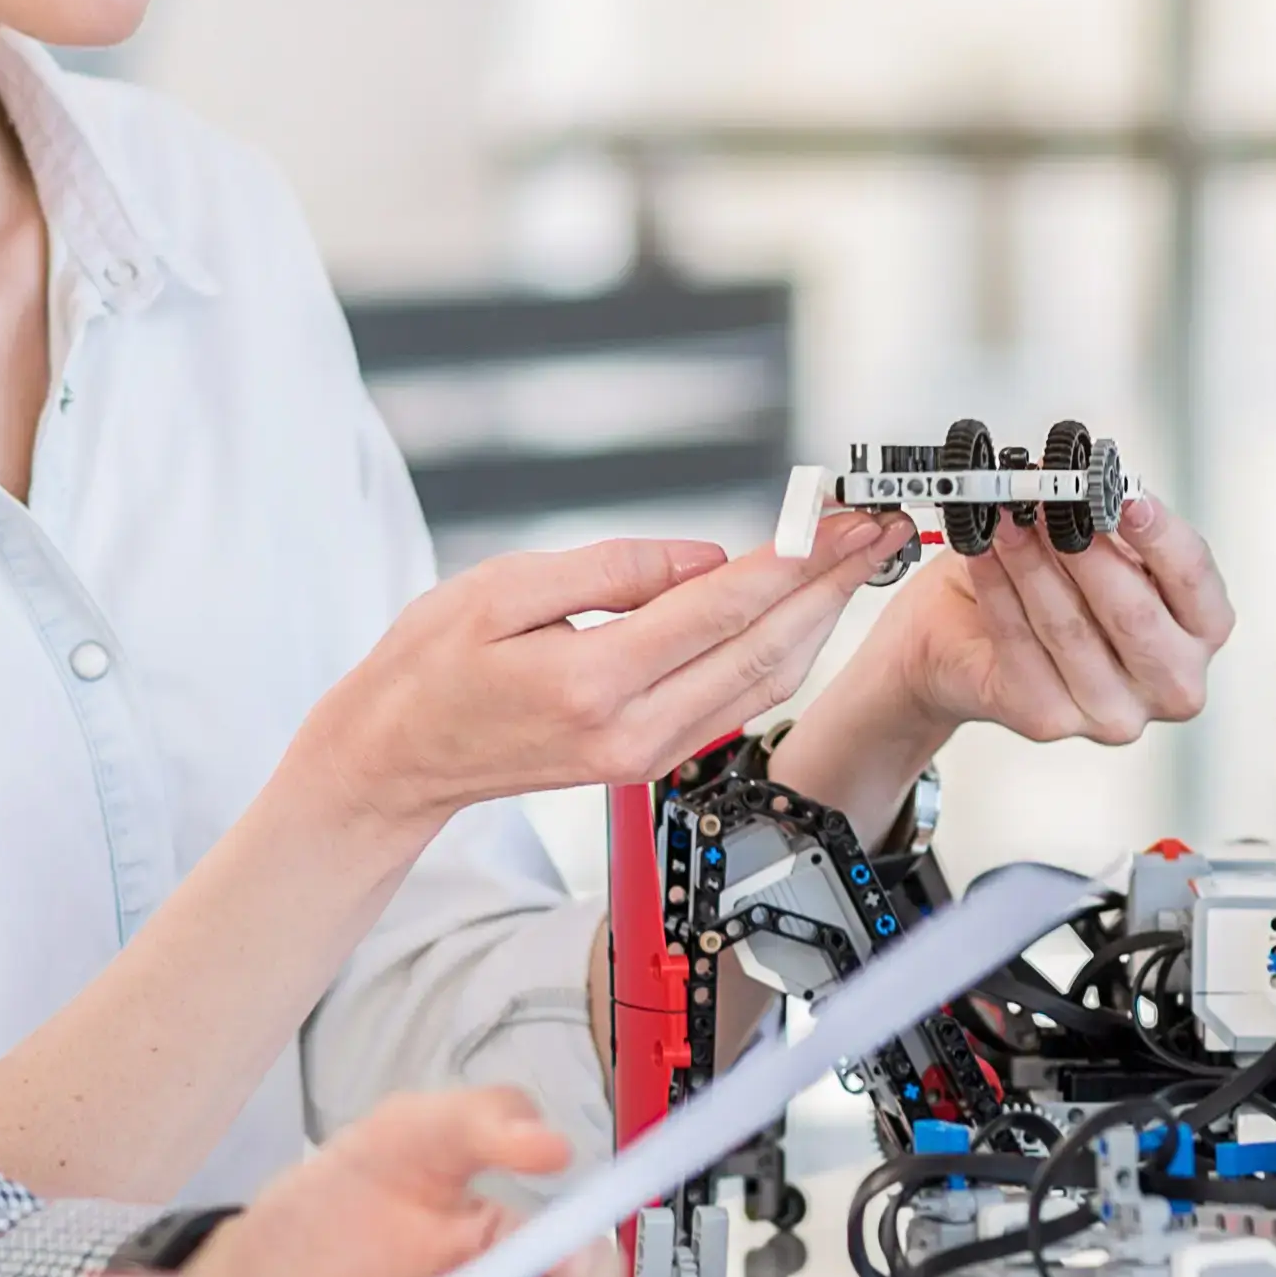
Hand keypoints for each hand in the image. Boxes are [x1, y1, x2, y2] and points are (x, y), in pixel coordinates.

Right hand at [279, 514, 909, 848]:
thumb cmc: (430, 668)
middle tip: (878, 530)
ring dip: (819, 618)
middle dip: (829, 586)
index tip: (836, 517)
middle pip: (763, 652)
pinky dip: (780, 649)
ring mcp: (646, 753)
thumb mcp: (503, 590)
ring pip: (763, 683)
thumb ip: (611, 570)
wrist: (397, 759)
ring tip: (857, 560)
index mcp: (594, 682)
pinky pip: (736, 699)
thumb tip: (705, 557)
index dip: (790, 559)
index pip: (719, 611)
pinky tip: (802, 609)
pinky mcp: (648, 757)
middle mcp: (632, 730)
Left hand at [773, 493, 1237, 824]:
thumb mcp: (1094, 542)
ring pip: (1070, 627)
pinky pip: (1019, 643)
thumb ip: (1104, 520)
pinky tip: (983, 552)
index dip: (1158, 533)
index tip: (1123, 495)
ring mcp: (1112, 711)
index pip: (1192, 577)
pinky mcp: (1048, 718)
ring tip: (1008, 515)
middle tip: (1053, 500)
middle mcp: (1169, 681)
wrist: (969, 636)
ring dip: (1032, 562)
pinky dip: (997, 588)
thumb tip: (1082, 484)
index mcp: (1200, 629)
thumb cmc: (1051, 585)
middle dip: (1086, 549)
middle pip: (1134, 613)